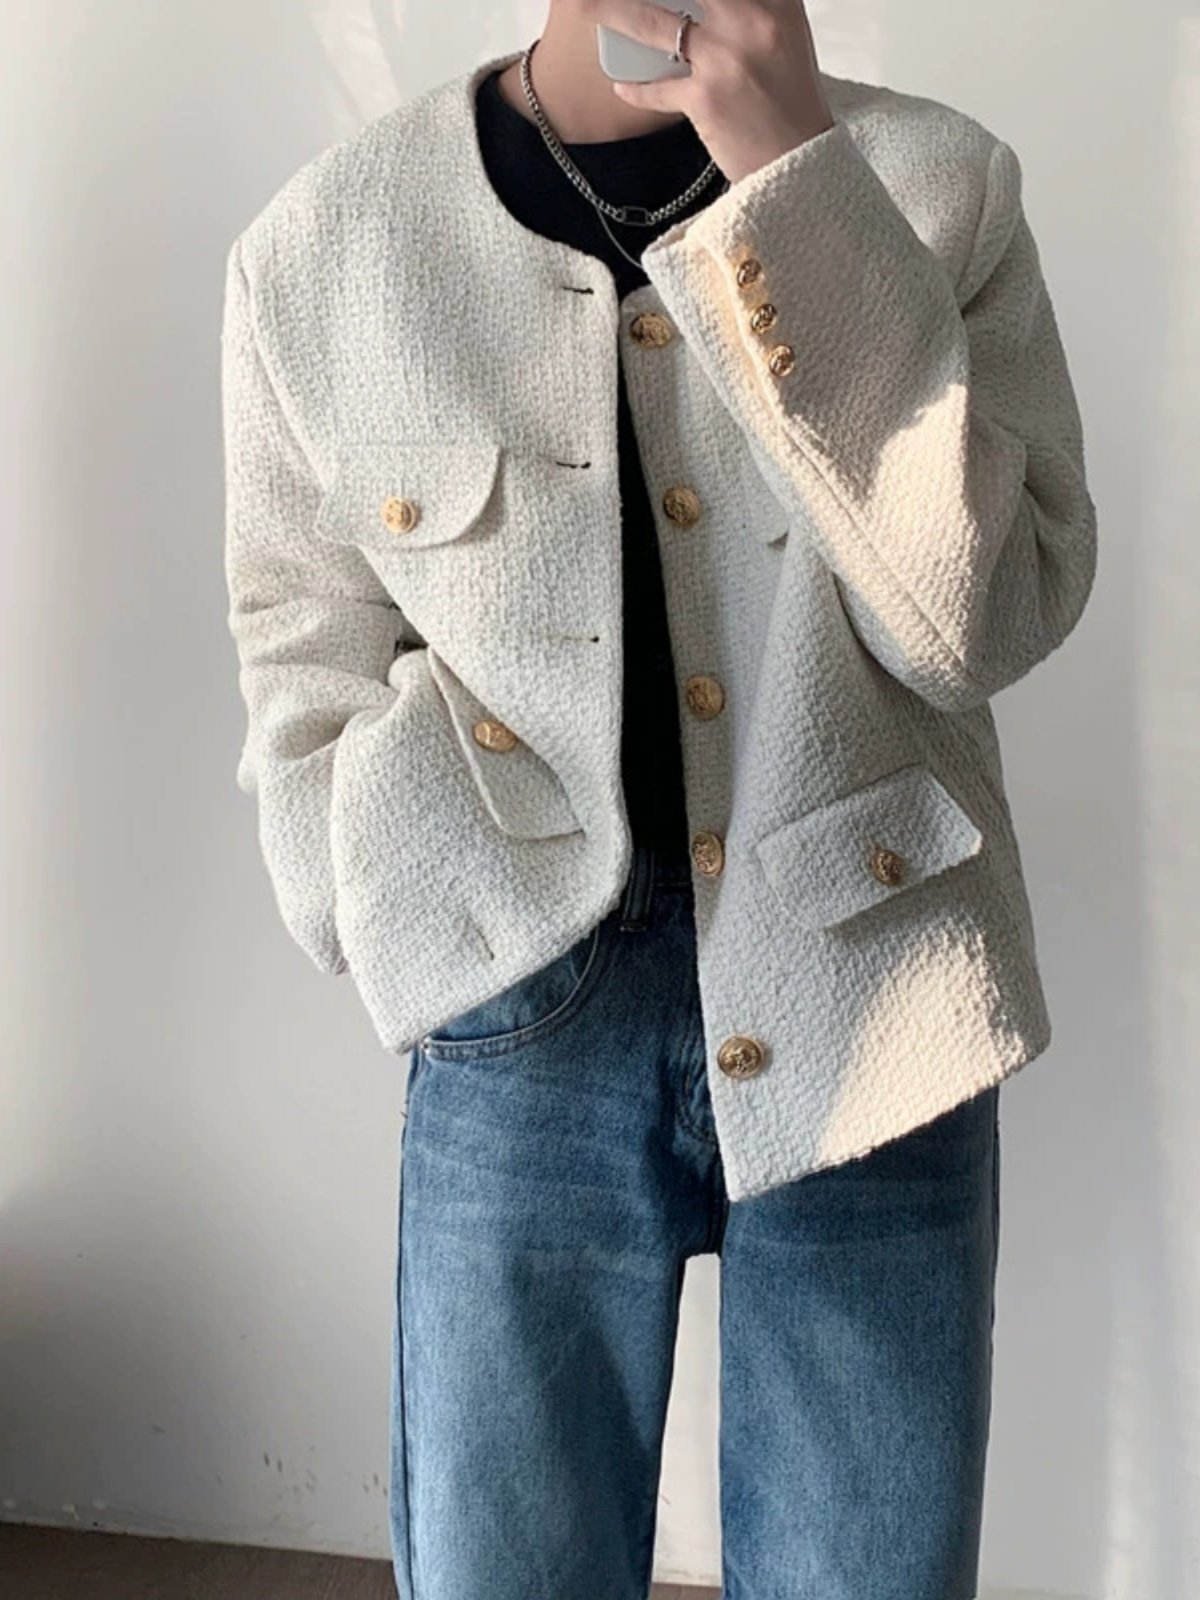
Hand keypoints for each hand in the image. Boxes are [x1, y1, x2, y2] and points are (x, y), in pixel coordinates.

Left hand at [575, 0, 834, 183]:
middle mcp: (752, 20)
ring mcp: (725, 58)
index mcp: (775, 1)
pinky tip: (621, 86)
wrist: (799, 163)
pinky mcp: (705, 98)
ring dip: (612, 11)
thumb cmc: (790, 100)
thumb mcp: (786, 35)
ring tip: (585, 7)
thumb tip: (702, 1)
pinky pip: (655, 87)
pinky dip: (635, 89)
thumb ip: (757, 4)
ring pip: (653, 23)